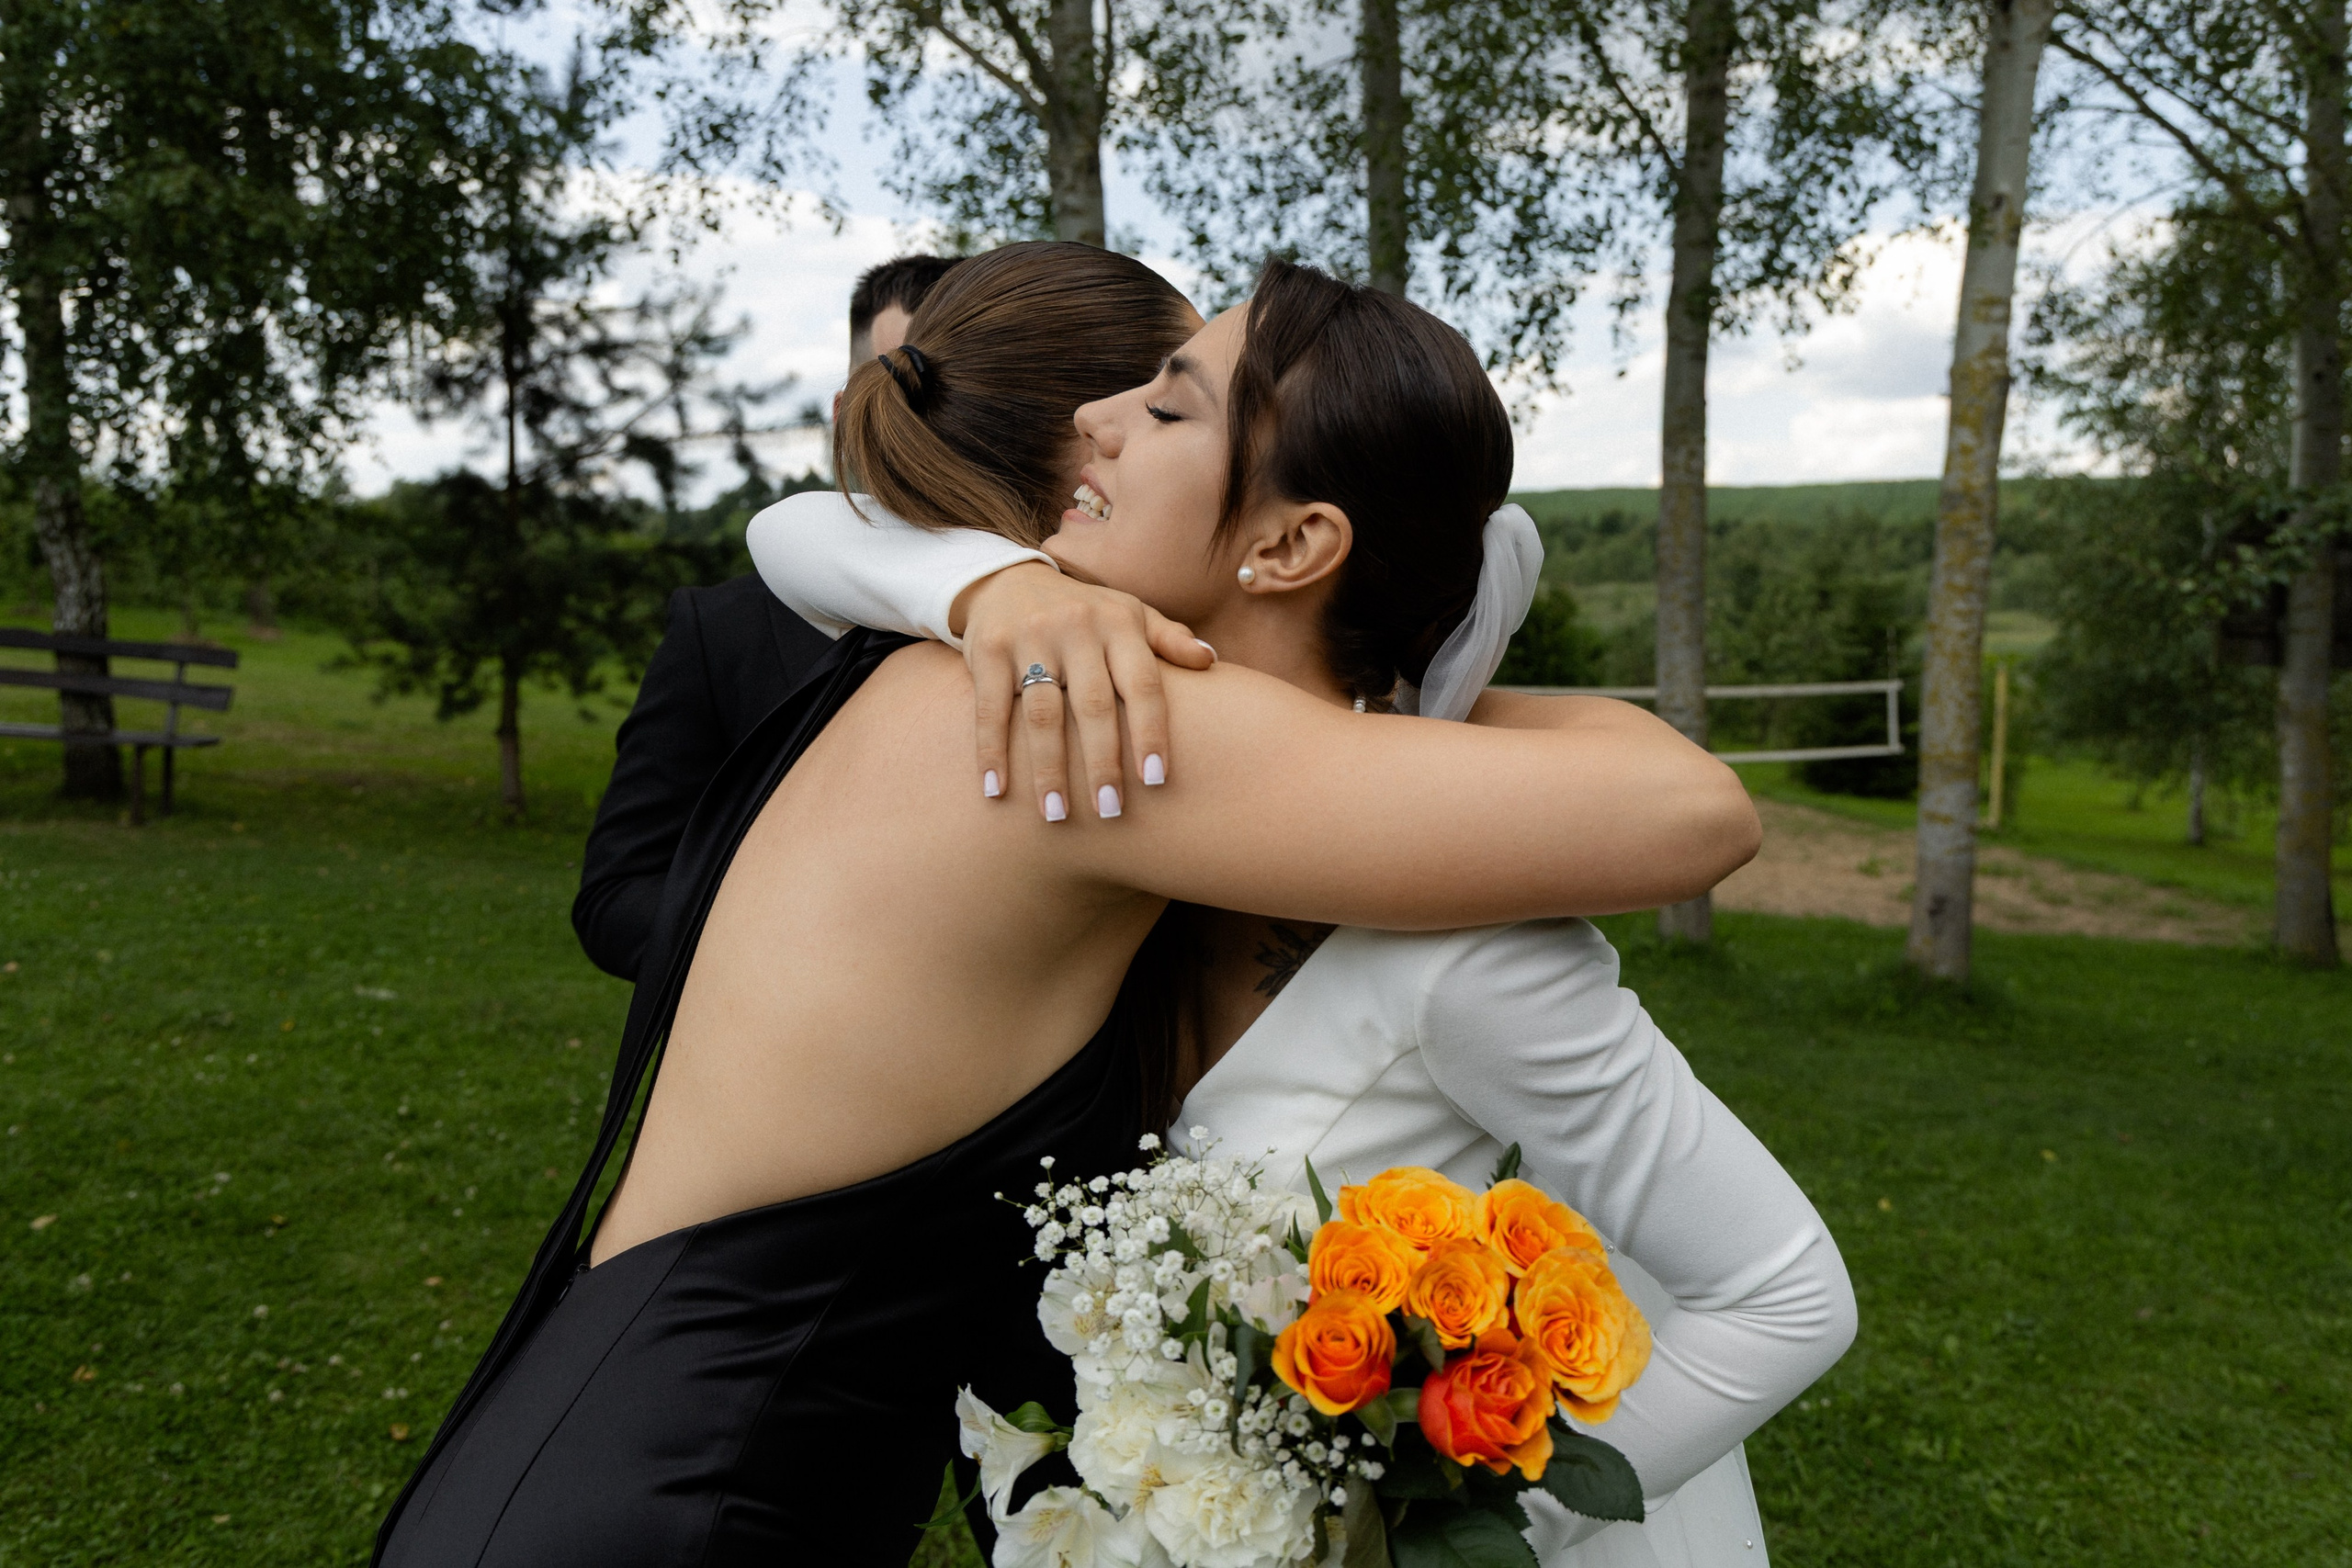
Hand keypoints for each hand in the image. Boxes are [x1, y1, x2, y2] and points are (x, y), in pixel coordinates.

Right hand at [952, 562, 1215, 819]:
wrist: (1006, 578)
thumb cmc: (1083, 611)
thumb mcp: (1129, 614)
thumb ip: (1169, 639)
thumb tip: (1210, 662)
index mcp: (1119, 623)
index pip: (1143, 684)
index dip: (1150, 732)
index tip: (1156, 780)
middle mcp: (1077, 627)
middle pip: (1094, 705)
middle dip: (1102, 763)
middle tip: (1110, 812)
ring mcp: (1030, 637)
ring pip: (1043, 713)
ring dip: (1048, 768)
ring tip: (1055, 815)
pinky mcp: (988, 649)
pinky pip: (991, 708)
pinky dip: (991, 751)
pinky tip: (995, 790)